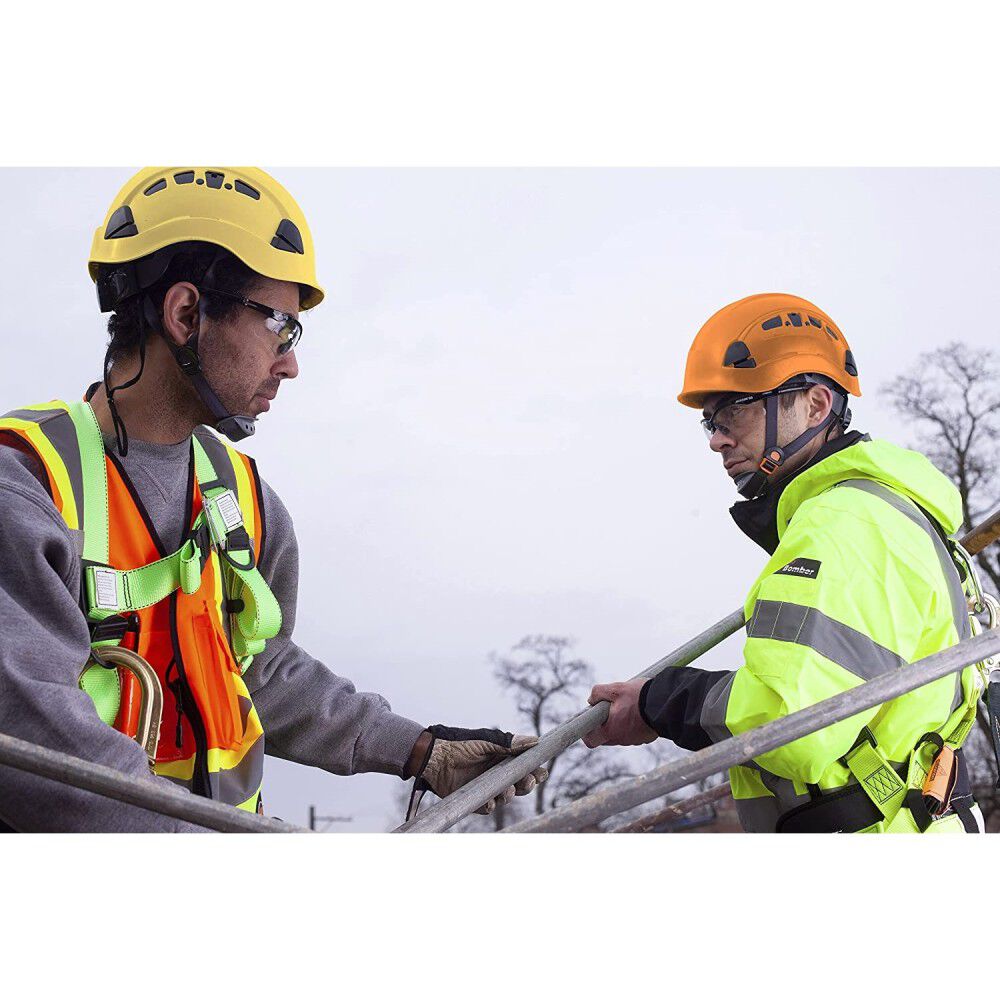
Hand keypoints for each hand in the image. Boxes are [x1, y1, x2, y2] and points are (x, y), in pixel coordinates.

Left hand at [407, 724, 548, 818]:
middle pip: (519, 783)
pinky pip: (488, 806)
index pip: (524, 765)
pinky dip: (491, 806)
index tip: (541, 772)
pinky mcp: (474, 798)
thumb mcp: (485, 740)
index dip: (534, 770)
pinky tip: (491, 802)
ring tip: (506, 791)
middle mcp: (496, 772)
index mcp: (502, 756)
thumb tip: (535, 741)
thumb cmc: (459, 743)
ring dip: (510, 795)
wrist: (433, 757)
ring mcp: (486, 786)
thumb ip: (509, 743)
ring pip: (506, 796)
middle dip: (527, 784)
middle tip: (528, 782)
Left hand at [583, 679, 657, 747]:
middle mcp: (622, 739)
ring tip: (625, 704)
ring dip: (618, 722)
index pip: (591, 740)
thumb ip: (599, 693)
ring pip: (619, 733)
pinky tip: (637, 709)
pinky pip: (632, 732)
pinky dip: (631, 723)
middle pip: (605, 735)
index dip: (586, 730)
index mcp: (611, 731)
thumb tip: (591, 700)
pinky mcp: (645, 737)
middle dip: (603, 722)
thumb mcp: (615, 689)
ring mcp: (634, 740)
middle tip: (608, 706)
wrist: (667, 702)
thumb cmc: (640, 697)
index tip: (588, 719)